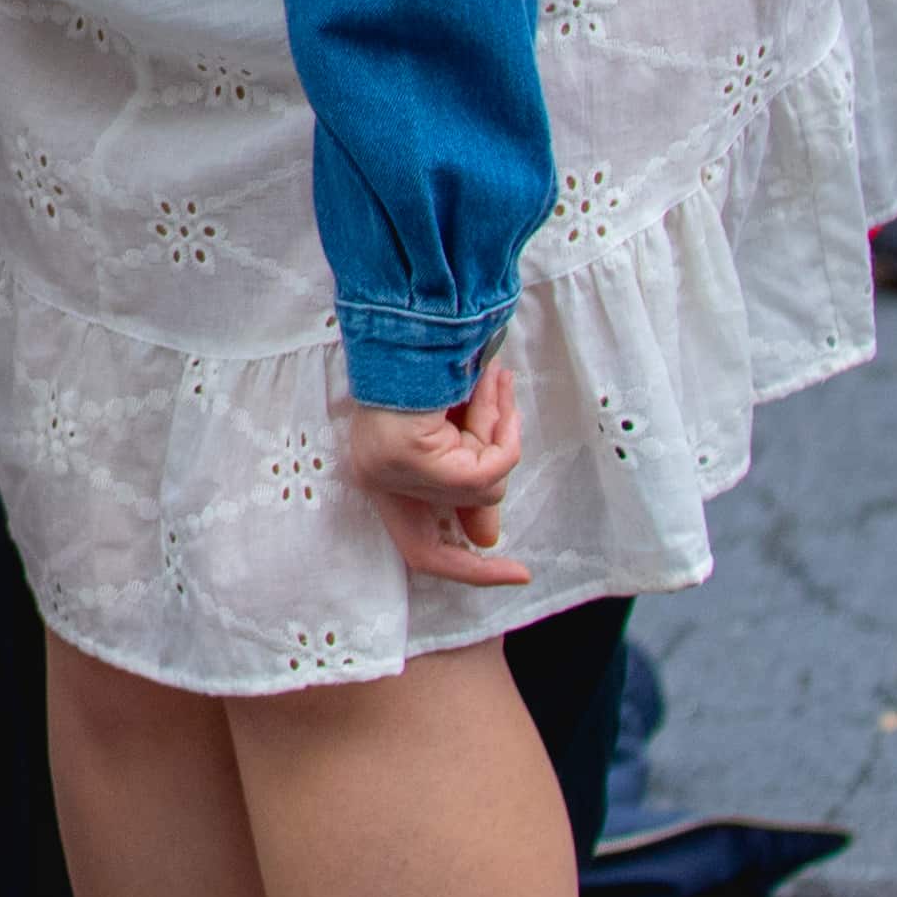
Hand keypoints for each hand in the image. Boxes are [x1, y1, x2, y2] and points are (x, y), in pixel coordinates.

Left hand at [337, 367, 532, 591]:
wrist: (404, 321)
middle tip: (507, 432)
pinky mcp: (419, 463)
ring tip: (494, 382)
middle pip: (461, 511)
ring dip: (497, 432)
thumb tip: (484, 538)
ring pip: (485, 485)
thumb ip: (468, 479)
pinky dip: (503, 432)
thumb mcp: (451, 430)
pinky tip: (494, 386)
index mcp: (377, 472)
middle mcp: (378, 478)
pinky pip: (491, 468)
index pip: (420, 551)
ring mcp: (394, 473)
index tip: (518, 575)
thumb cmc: (421, 364)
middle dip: (491, 486)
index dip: (469, 573)